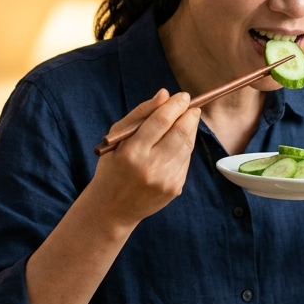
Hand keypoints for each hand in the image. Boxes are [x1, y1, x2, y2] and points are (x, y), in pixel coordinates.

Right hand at [91, 89, 200, 227]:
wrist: (112, 209)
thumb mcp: (116, 139)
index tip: (183, 96)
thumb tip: (165, 94)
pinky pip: (185, 161)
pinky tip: (180, 141)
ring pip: (187, 146)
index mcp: (131, 152)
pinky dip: (185, 147)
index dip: (175, 105)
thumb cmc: (112, 168)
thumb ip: (140, 114)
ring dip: (191, 129)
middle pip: (180, 133)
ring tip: (188, 119)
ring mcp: (165, 180)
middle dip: (189, 115)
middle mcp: (150, 167)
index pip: (161, 121)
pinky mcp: (174, 189)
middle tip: (192, 106)